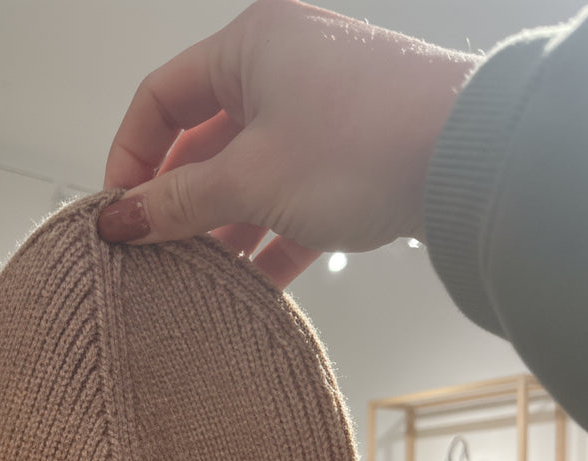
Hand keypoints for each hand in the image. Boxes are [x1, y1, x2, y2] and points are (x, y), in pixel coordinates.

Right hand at [100, 0, 476, 287]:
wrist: (470, 158)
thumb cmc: (363, 143)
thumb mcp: (251, 180)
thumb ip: (179, 202)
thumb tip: (120, 220)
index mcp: (249, 47)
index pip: (161, 98)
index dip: (129, 157)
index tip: (118, 213)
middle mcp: (283, 68)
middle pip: (203, 141)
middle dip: (178, 202)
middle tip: (155, 252)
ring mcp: (320, 113)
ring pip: (249, 175)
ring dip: (223, 228)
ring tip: (199, 277)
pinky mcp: (351, 156)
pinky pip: (291, 198)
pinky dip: (269, 238)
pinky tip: (253, 285)